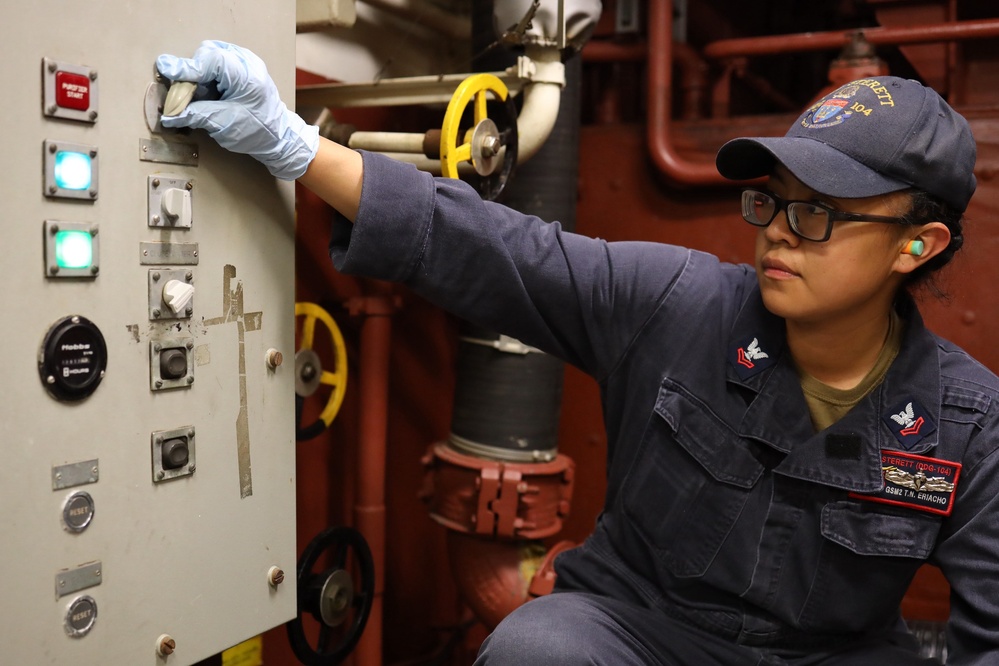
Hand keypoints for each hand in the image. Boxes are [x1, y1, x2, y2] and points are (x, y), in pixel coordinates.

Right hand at [156, 40, 318, 179]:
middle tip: (188, 96)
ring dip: (199, 77)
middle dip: (193, 74)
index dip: (186, 67)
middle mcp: (247, 62)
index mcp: (247, 74)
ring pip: (209, 59)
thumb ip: (195, 114)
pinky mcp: (240, 68)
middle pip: (206, 55)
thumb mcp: (224, 124)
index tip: (165, 68)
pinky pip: (215, 65)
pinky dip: (207, 79)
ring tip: (204, 100)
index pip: (210, 60)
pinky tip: (210, 96)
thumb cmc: (259, 131)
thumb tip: (169, 114)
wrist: (279, 138)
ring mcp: (245, 62)